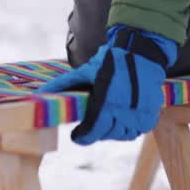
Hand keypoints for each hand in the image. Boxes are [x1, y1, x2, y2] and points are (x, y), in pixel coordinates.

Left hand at [37, 26, 177, 143]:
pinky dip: (131, 128)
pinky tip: (124, 119)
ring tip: (108, 121)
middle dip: (96, 132)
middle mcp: (123, 110)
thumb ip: (63, 84)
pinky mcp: (151, 113)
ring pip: (123, 135)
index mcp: (105, 101)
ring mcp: (139, 113)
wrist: (142, 53)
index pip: (91, 131)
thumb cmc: (111, 61)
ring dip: (113, 132)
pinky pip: (139, 130)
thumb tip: (39, 94)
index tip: (76, 135)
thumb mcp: (85, 71)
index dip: (82, 137)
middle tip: (92, 125)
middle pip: (106, 134)